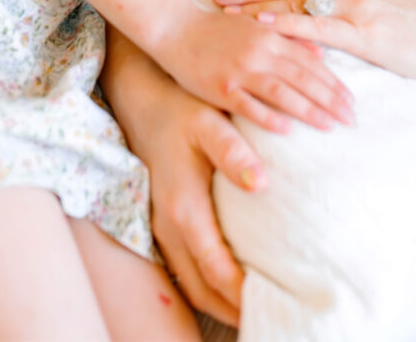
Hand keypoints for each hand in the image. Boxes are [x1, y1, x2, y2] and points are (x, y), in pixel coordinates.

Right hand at [128, 78, 266, 324]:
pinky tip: (229, 278)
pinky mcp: (160, 219)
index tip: (275, 304)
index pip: (217, 271)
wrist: (141, 99)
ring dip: (219, 300)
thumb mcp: (210, 123)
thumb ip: (234, 153)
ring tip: (255, 307)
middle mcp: (168, 226)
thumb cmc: (180, 109)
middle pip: (202, 289)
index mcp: (184, 209)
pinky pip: (182, 266)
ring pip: (189, 282)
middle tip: (271, 315)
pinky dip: (205, 282)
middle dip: (234, 310)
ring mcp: (160, 225)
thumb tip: (260, 185)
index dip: (243, 295)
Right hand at [153, 6, 353, 132]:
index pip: (312, 62)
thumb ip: (288, 40)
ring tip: (330, 126)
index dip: (334, 82)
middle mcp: (260, 51)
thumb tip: (322, 54)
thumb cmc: (218, 30)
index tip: (353, 101)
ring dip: (309, 109)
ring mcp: (240, 70)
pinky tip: (288, 129)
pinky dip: (269, 116)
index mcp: (271, 35)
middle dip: (331, 99)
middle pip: (303, 78)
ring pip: (283, 92)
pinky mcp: (220, 87)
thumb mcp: (256, 27)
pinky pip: (249, 105)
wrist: (175, 28)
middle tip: (352, 118)